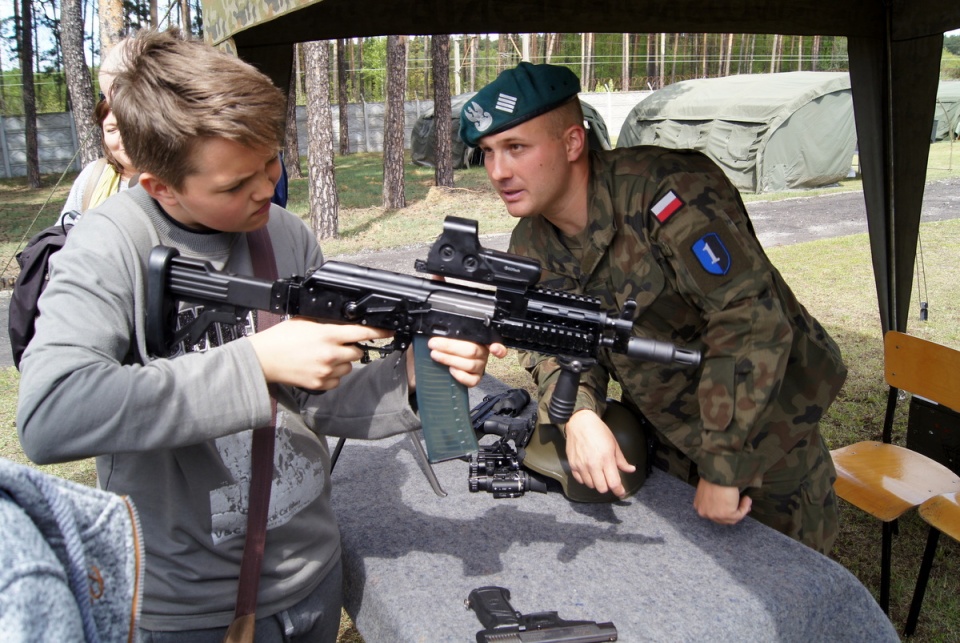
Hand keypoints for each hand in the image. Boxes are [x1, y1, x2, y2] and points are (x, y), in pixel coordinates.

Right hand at [248, 318, 391, 389]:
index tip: (389, 332)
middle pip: (358, 352)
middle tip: (335, 346)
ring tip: (322, 357)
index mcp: (328, 334)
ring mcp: (326, 370)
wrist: (263, 360)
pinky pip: (337, 380)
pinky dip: (332, 375)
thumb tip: (342, 324)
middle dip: (350, 348)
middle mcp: (330, 353)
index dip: (379, 332)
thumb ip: (326, 324)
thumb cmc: (281, 339)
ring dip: (342, 363)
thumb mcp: (305, 322)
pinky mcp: (320, 384)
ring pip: (348, 367)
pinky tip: (318, 368)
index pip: (362, 333)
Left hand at [407, 337, 507, 388]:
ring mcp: (480, 366)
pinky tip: (451, 370)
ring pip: (470, 365)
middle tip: (434, 344)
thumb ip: (450, 331)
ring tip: (435, 354)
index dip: (497, 346)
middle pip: (472, 350)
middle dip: (450, 346)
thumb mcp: (449, 334)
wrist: (439, 359)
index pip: (493, 340)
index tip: (493, 348)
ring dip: (449, 359)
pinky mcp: (475, 378)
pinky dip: (460, 375)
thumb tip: (441, 327)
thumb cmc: (445, 344)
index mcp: (480, 338)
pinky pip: (471, 380)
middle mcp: (483, 352)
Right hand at [563, 409, 636, 497]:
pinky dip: (586, 479)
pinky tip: (589, 472)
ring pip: (591, 485)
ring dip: (597, 483)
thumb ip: (622, 460)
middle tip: (609, 480)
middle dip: (608, 486)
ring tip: (599, 474)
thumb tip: (631, 469)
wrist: (580, 422)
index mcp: (606, 459)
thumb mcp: (614, 444)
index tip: (621, 492)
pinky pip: (580, 480)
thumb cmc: (598, 431)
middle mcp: (593, 464)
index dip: (619, 491)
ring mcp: (581, 465)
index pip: (613, 483)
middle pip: (602, 488)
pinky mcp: (572, 465)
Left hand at [693, 478, 751, 524]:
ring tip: (747, 500)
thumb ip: (715, 499)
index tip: (735, 505)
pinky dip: (745, 507)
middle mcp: (704, 512)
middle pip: (722, 519)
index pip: (714, 513)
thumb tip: (729, 503)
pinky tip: (747, 499)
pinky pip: (739, 514)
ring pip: (732, 519)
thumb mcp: (709, 489)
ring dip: (742, 509)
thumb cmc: (713, 476)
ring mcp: (714, 515)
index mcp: (699, 506)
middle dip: (735, 512)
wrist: (718, 473)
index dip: (726, 510)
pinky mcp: (725, 514)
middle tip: (744, 506)